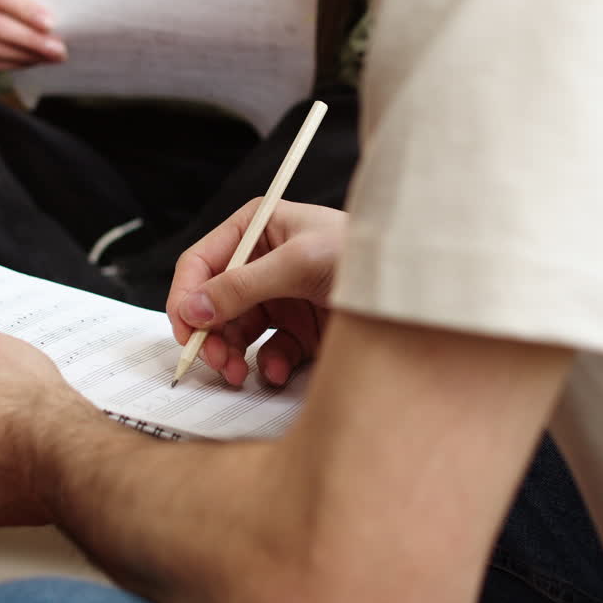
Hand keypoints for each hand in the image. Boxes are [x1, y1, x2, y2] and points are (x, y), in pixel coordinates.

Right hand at [166, 199, 346, 386]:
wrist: (415, 287)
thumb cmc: (363, 254)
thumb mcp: (298, 263)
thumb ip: (242, 285)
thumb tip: (194, 308)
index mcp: (256, 228)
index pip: (201, 262)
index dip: (186, 296)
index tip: (186, 331)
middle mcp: (262, 262)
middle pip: (212, 303)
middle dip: (210, 334)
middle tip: (216, 362)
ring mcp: (279, 297)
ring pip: (234, 332)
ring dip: (232, 356)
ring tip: (239, 373)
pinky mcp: (298, 328)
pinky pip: (266, 351)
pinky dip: (266, 365)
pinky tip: (279, 370)